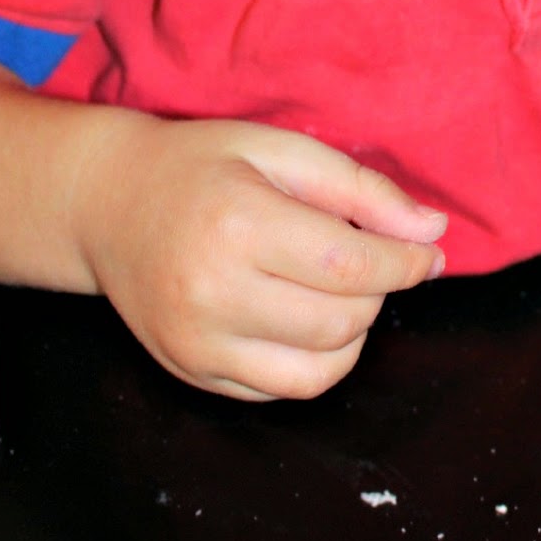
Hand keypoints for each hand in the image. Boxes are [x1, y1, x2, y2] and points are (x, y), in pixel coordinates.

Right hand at [72, 114, 446, 399]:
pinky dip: (316, 360)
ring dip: (354, 333)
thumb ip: (361, 190)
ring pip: (321, 370)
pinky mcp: (192, 372)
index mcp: (238, 225)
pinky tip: (306, 317)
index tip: (427, 254)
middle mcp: (213, 293)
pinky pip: (283, 390)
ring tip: (339, 290)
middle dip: (379, 292)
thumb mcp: (280, 150)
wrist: (108, 204)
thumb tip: (433, 233)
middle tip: (369, 260)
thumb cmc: (201, 167)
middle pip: (342, 320)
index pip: (350, 265)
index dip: (405, 264)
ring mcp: (198, 343)